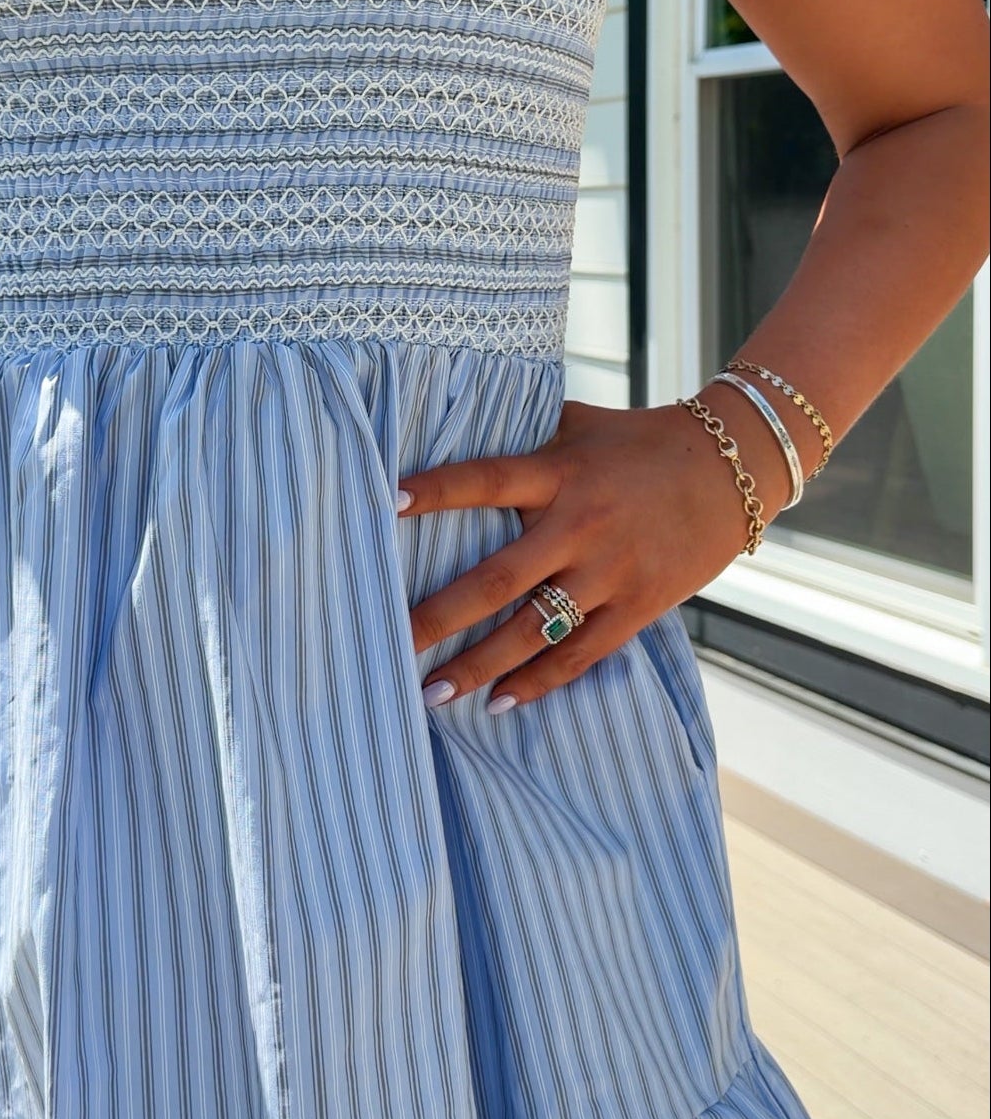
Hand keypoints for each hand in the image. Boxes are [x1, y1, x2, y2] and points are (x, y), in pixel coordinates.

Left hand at [397, 398, 768, 713]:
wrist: (732, 471)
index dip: (437, 489)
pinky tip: (497, 703)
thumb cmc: (641, 442)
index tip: (386, 503)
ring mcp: (610, 573)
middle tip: (390, 641)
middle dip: (440, 615)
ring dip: (478, 665)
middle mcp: (580, 526)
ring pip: (532, 631)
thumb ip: (526, 433)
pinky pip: (578, 655)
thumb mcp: (580, 426)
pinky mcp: (638, 607)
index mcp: (560, 473)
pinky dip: (537, 682)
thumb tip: (460, 415)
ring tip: (431, 692)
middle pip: (497, 578)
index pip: (487, 479)